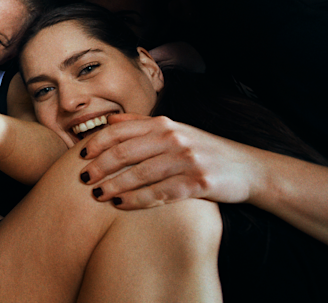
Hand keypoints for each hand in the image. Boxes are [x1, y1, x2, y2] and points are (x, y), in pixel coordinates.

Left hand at [80, 113, 253, 208]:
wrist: (247, 169)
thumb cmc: (203, 150)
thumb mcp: (175, 130)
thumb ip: (141, 124)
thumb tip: (109, 121)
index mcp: (164, 123)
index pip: (120, 130)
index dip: (97, 142)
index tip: (80, 155)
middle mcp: (173, 138)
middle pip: (125, 152)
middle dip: (99, 166)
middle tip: (82, 179)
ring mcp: (186, 160)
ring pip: (139, 174)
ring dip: (114, 185)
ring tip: (97, 195)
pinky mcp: (198, 182)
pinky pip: (160, 193)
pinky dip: (137, 200)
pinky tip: (121, 205)